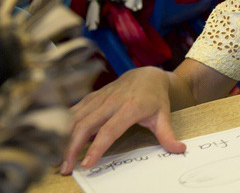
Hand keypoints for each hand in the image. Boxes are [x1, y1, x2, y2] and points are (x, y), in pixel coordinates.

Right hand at [61, 67, 184, 174]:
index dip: (97, 147)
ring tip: (57, 159)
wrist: (147, 74)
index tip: (86, 163)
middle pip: (87, 125)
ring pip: (76, 118)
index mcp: (131, 107)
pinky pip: (74, 110)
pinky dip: (63, 125)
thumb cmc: (155, 97)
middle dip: (73, 147)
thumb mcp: (164, 115)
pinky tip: (56, 140)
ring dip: (64, 138)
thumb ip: (168, 134)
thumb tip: (179, 149)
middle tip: (66, 168)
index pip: (110, 129)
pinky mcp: (92, 97)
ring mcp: (100, 97)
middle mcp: (112, 101)